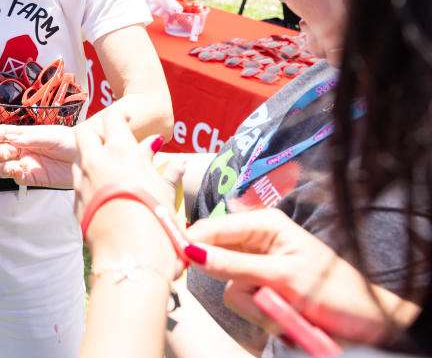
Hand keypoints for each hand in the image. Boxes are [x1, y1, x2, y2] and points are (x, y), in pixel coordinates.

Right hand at [0, 124, 75, 187]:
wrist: (87, 156)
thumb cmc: (71, 141)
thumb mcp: (50, 136)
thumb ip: (30, 138)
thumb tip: (10, 138)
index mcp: (27, 135)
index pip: (6, 133)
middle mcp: (25, 149)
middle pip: (4, 150)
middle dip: (0, 151)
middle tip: (3, 152)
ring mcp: (29, 164)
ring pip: (7, 166)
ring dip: (4, 166)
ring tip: (10, 166)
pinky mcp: (35, 178)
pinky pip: (20, 179)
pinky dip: (15, 176)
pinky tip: (19, 172)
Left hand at [74, 111, 180, 277]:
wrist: (131, 259)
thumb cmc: (156, 224)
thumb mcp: (165, 194)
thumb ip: (166, 173)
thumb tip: (179, 162)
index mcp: (121, 152)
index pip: (112, 118)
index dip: (120, 115)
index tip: (127, 117)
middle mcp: (96, 162)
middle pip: (85, 131)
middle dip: (95, 129)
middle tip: (110, 137)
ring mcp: (81, 182)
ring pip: (78, 157)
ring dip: (89, 156)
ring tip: (108, 167)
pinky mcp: (75, 203)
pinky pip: (78, 183)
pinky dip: (89, 181)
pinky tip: (103, 192)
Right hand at [186, 209, 419, 344]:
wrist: (368, 322)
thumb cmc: (335, 290)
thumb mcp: (282, 277)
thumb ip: (234, 264)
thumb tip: (192, 252)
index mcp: (264, 223)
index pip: (211, 228)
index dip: (191, 244)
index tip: (177, 264)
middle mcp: (256, 240)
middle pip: (216, 258)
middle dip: (237, 285)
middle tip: (263, 299)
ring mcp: (258, 265)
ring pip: (229, 287)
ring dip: (254, 306)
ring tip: (284, 310)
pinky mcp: (262, 288)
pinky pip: (243, 301)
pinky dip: (261, 315)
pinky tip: (284, 316)